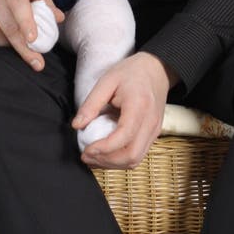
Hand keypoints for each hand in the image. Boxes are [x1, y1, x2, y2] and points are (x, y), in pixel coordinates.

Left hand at [72, 53, 176, 169]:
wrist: (157, 69)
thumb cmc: (131, 72)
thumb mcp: (107, 80)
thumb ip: (91, 104)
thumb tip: (77, 126)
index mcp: (139, 106)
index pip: (123, 137)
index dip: (103, 149)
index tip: (86, 149)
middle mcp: (150, 122)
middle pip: (131, 155)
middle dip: (106, 161)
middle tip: (86, 156)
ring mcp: (155, 130)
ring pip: (135, 160)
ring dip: (113, 164)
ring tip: (94, 157)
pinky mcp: (154, 134)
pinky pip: (138, 154)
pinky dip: (121, 159)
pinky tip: (106, 154)